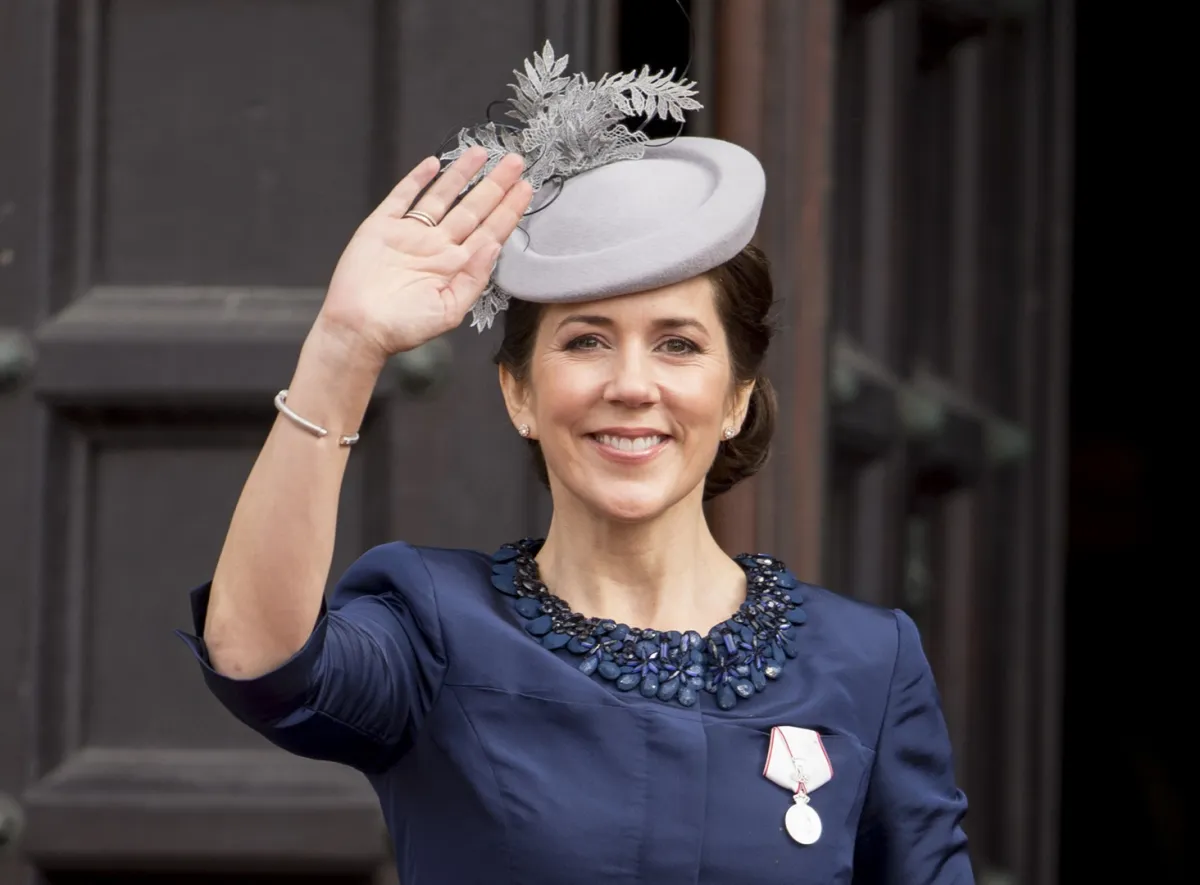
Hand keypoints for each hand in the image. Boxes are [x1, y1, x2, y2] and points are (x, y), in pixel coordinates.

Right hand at [316, 148, 532, 361]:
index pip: (489, 231)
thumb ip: (474, 278)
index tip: (526, 188)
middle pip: (473, 208)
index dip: (508, 210)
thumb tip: (493, 246)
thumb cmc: (402, 328)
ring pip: (442, 197)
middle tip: (517, 161)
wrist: (357, 328)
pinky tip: (434, 164)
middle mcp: (437, 246)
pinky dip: (416, 180)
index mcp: (455, 266)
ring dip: (461, 174)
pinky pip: (402, 197)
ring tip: (482, 153)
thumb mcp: (449, 311)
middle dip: (495, 185)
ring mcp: (410, 234)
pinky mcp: (382, 227)